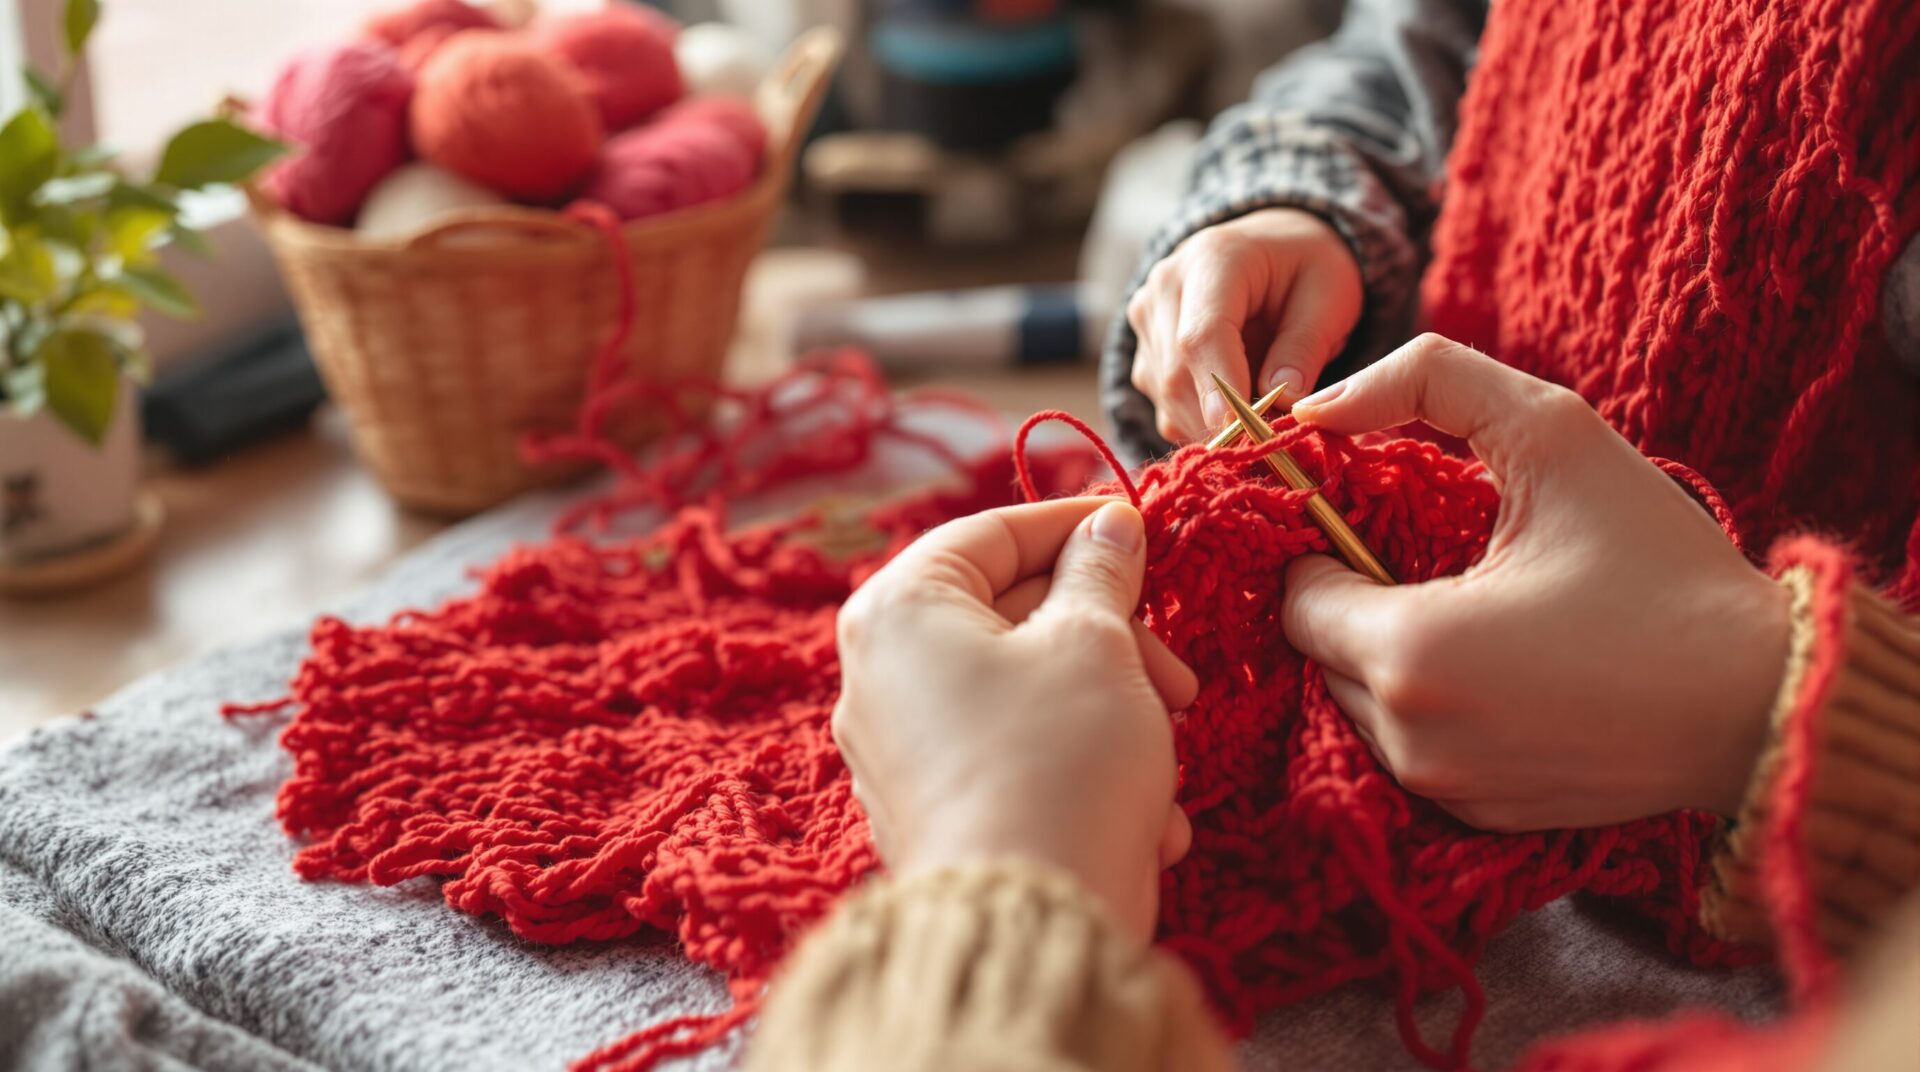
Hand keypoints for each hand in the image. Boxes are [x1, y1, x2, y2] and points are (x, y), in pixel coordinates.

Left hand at [833, 498, 1198, 937]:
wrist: (1030, 918)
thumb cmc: (1057, 762)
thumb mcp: (1094, 644)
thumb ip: (1101, 573)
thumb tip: (1110, 527)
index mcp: (898, 611)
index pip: (990, 534)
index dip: (1073, 526)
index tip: (1136, 529)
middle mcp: (880, 675)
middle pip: (1010, 616)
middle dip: (1109, 641)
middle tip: (1178, 678)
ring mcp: (902, 749)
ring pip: (1024, 690)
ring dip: (1110, 710)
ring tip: (1164, 755)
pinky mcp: (935, 810)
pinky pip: (1015, 756)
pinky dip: (1080, 768)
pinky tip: (1146, 817)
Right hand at [1128, 207, 1362, 443]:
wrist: (1272, 252)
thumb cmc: (1307, 270)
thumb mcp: (1329, 297)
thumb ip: (1305, 346)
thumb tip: (1283, 399)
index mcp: (1213, 259)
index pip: (1201, 334)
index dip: (1219, 388)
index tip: (1245, 430)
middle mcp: (1164, 287)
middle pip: (1176, 372)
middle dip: (1221, 419)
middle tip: (1272, 443)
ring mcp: (1147, 322)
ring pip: (1167, 397)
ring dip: (1213, 425)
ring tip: (1263, 420)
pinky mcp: (1145, 355)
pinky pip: (1166, 407)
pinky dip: (1202, 423)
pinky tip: (1238, 413)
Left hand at [1280, 335, 1790, 830]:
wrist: (1764, 700)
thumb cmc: (1663, 566)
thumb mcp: (1554, 433)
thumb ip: (1426, 382)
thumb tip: (1313, 408)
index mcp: (1411, 651)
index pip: (1295, 594)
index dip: (1325, 544)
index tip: (1377, 516)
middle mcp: (1410, 737)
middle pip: (1318, 650)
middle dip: (1356, 596)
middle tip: (1435, 556)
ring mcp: (1442, 788)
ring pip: (1356, 700)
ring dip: (1390, 650)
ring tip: (1477, 607)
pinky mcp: (1477, 817)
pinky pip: (1410, 746)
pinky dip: (1432, 703)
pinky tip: (1502, 665)